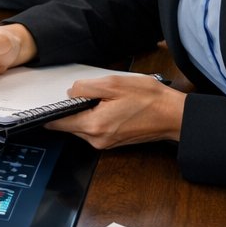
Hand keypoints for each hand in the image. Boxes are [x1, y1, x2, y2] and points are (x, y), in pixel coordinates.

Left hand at [45, 75, 185, 146]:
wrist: (174, 116)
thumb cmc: (149, 99)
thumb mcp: (114, 84)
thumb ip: (85, 88)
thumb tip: (70, 93)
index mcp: (94, 126)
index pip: (57, 123)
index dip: (52, 110)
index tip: (50, 100)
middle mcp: (96, 140)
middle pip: (68, 124)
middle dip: (72, 108)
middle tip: (86, 92)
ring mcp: (105, 143)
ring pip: (81, 126)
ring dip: (85, 112)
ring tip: (102, 98)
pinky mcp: (112, 141)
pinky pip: (94, 128)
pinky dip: (95, 116)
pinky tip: (108, 105)